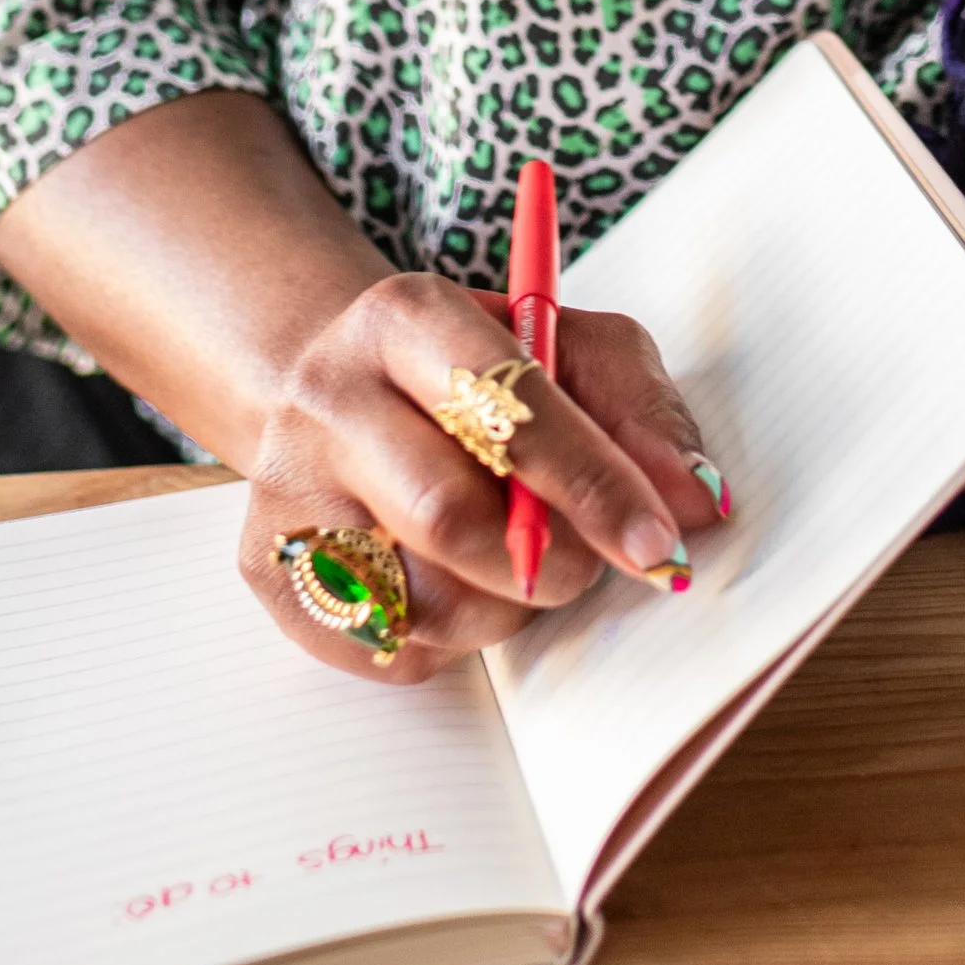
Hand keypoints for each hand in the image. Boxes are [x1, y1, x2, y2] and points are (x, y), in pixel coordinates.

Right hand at [239, 272, 724, 683]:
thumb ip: (641, 410)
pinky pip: (389, 647)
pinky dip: (452, 635)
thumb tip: (696, 501)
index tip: (661, 542)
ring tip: (514, 556)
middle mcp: (330, 397)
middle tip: (592, 561)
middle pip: (452, 515)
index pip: (508, 409)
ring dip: (506, 605)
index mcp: (408, 317)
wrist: (336, 381)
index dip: (593, 483)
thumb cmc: (476, 370)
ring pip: (423, 599)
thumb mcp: (570, 345)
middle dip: (552, 559)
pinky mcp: (268, 572)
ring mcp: (286, 490)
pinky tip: (452, 576)